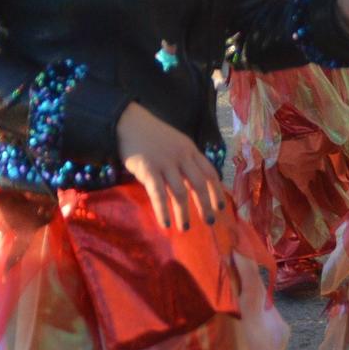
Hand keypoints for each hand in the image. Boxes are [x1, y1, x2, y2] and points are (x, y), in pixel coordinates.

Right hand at [118, 102, 226, 231]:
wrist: (128, 121)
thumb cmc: (151, 135)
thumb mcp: (175, 144)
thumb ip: (185, 161)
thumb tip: (194, 185)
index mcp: (191, 150)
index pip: (210, 173)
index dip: (217, 191)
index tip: (221, 207)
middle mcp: (182, 157)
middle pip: (199, 184)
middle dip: (206, 205)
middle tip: (210, 223)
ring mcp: (165, 163)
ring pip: (180, 192)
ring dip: (184, 213)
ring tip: (185, 228)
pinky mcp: (148, 169)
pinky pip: (158, 194)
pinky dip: (163, 210)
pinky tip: (165, 224)